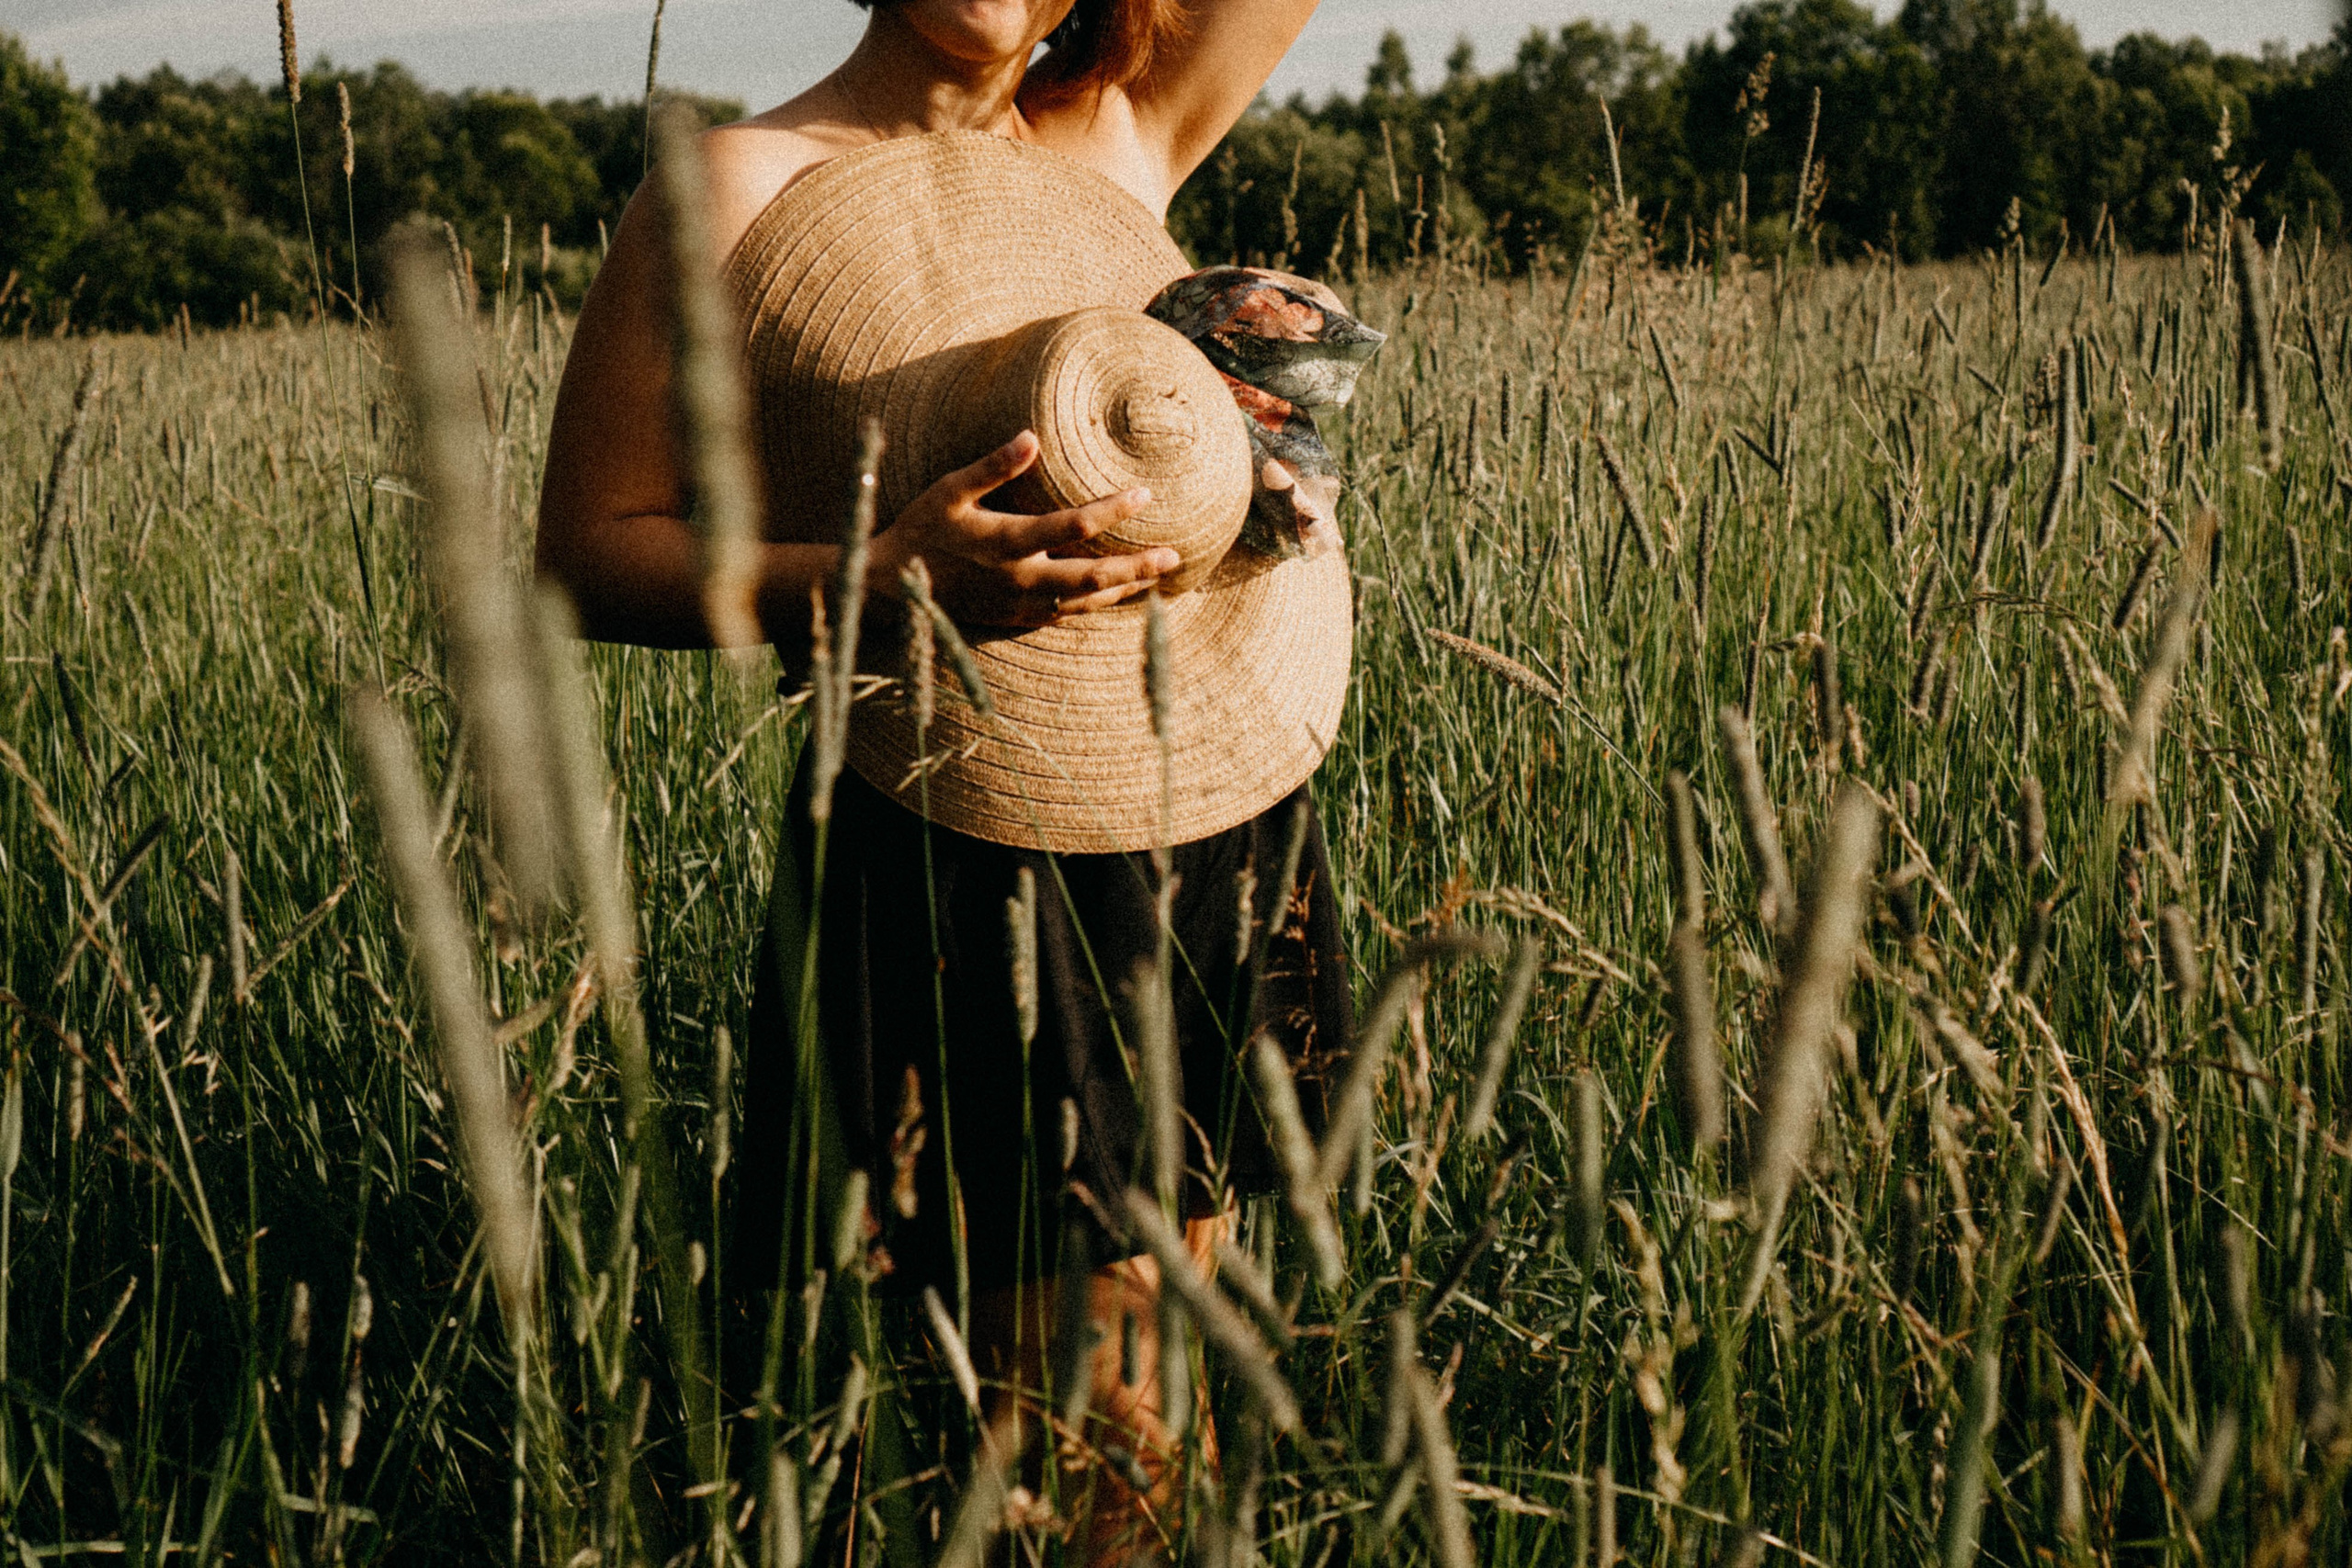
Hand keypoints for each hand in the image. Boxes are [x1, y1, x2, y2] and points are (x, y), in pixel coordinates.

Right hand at [871, 431, 1178, 627]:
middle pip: (1094, 576)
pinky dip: (1098, 604)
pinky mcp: (1018, 620)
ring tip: (1158, 576)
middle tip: (1174, 555)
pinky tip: (1117, 594)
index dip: (1113, 510)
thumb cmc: (920, 530)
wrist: (891, 589)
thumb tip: (1031, 436)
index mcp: (1007, 543)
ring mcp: (1021, 606)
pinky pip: (1069, 615)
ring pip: (1087, 601)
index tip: (1145, 494)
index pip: (1073, 525)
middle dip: (1137, 566)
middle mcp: (1021, 580)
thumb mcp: (949, 491)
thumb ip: (991, 466)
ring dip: (1126, 589)